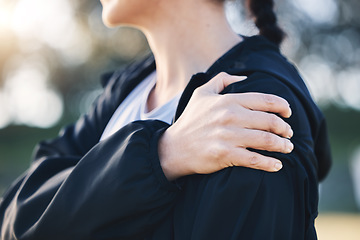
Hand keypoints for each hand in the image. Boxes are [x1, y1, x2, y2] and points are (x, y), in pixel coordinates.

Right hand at [159, 72, 292, 179]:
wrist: (174, 148)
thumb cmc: (191, 120)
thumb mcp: (202, 93)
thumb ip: (222, 79)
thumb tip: (245, 78)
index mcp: (228, 100)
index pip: (266, 100)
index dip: (283, 106)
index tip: (289, 113)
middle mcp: (230, 116)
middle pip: (270, 121)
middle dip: (285, 129)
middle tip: (289, 134)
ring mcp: (228, 136)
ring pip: (266, 141)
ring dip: (282, 146)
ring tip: (288, 148)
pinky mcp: (225, 155)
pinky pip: (255, 160)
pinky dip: (270, 164)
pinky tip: (277, 165)